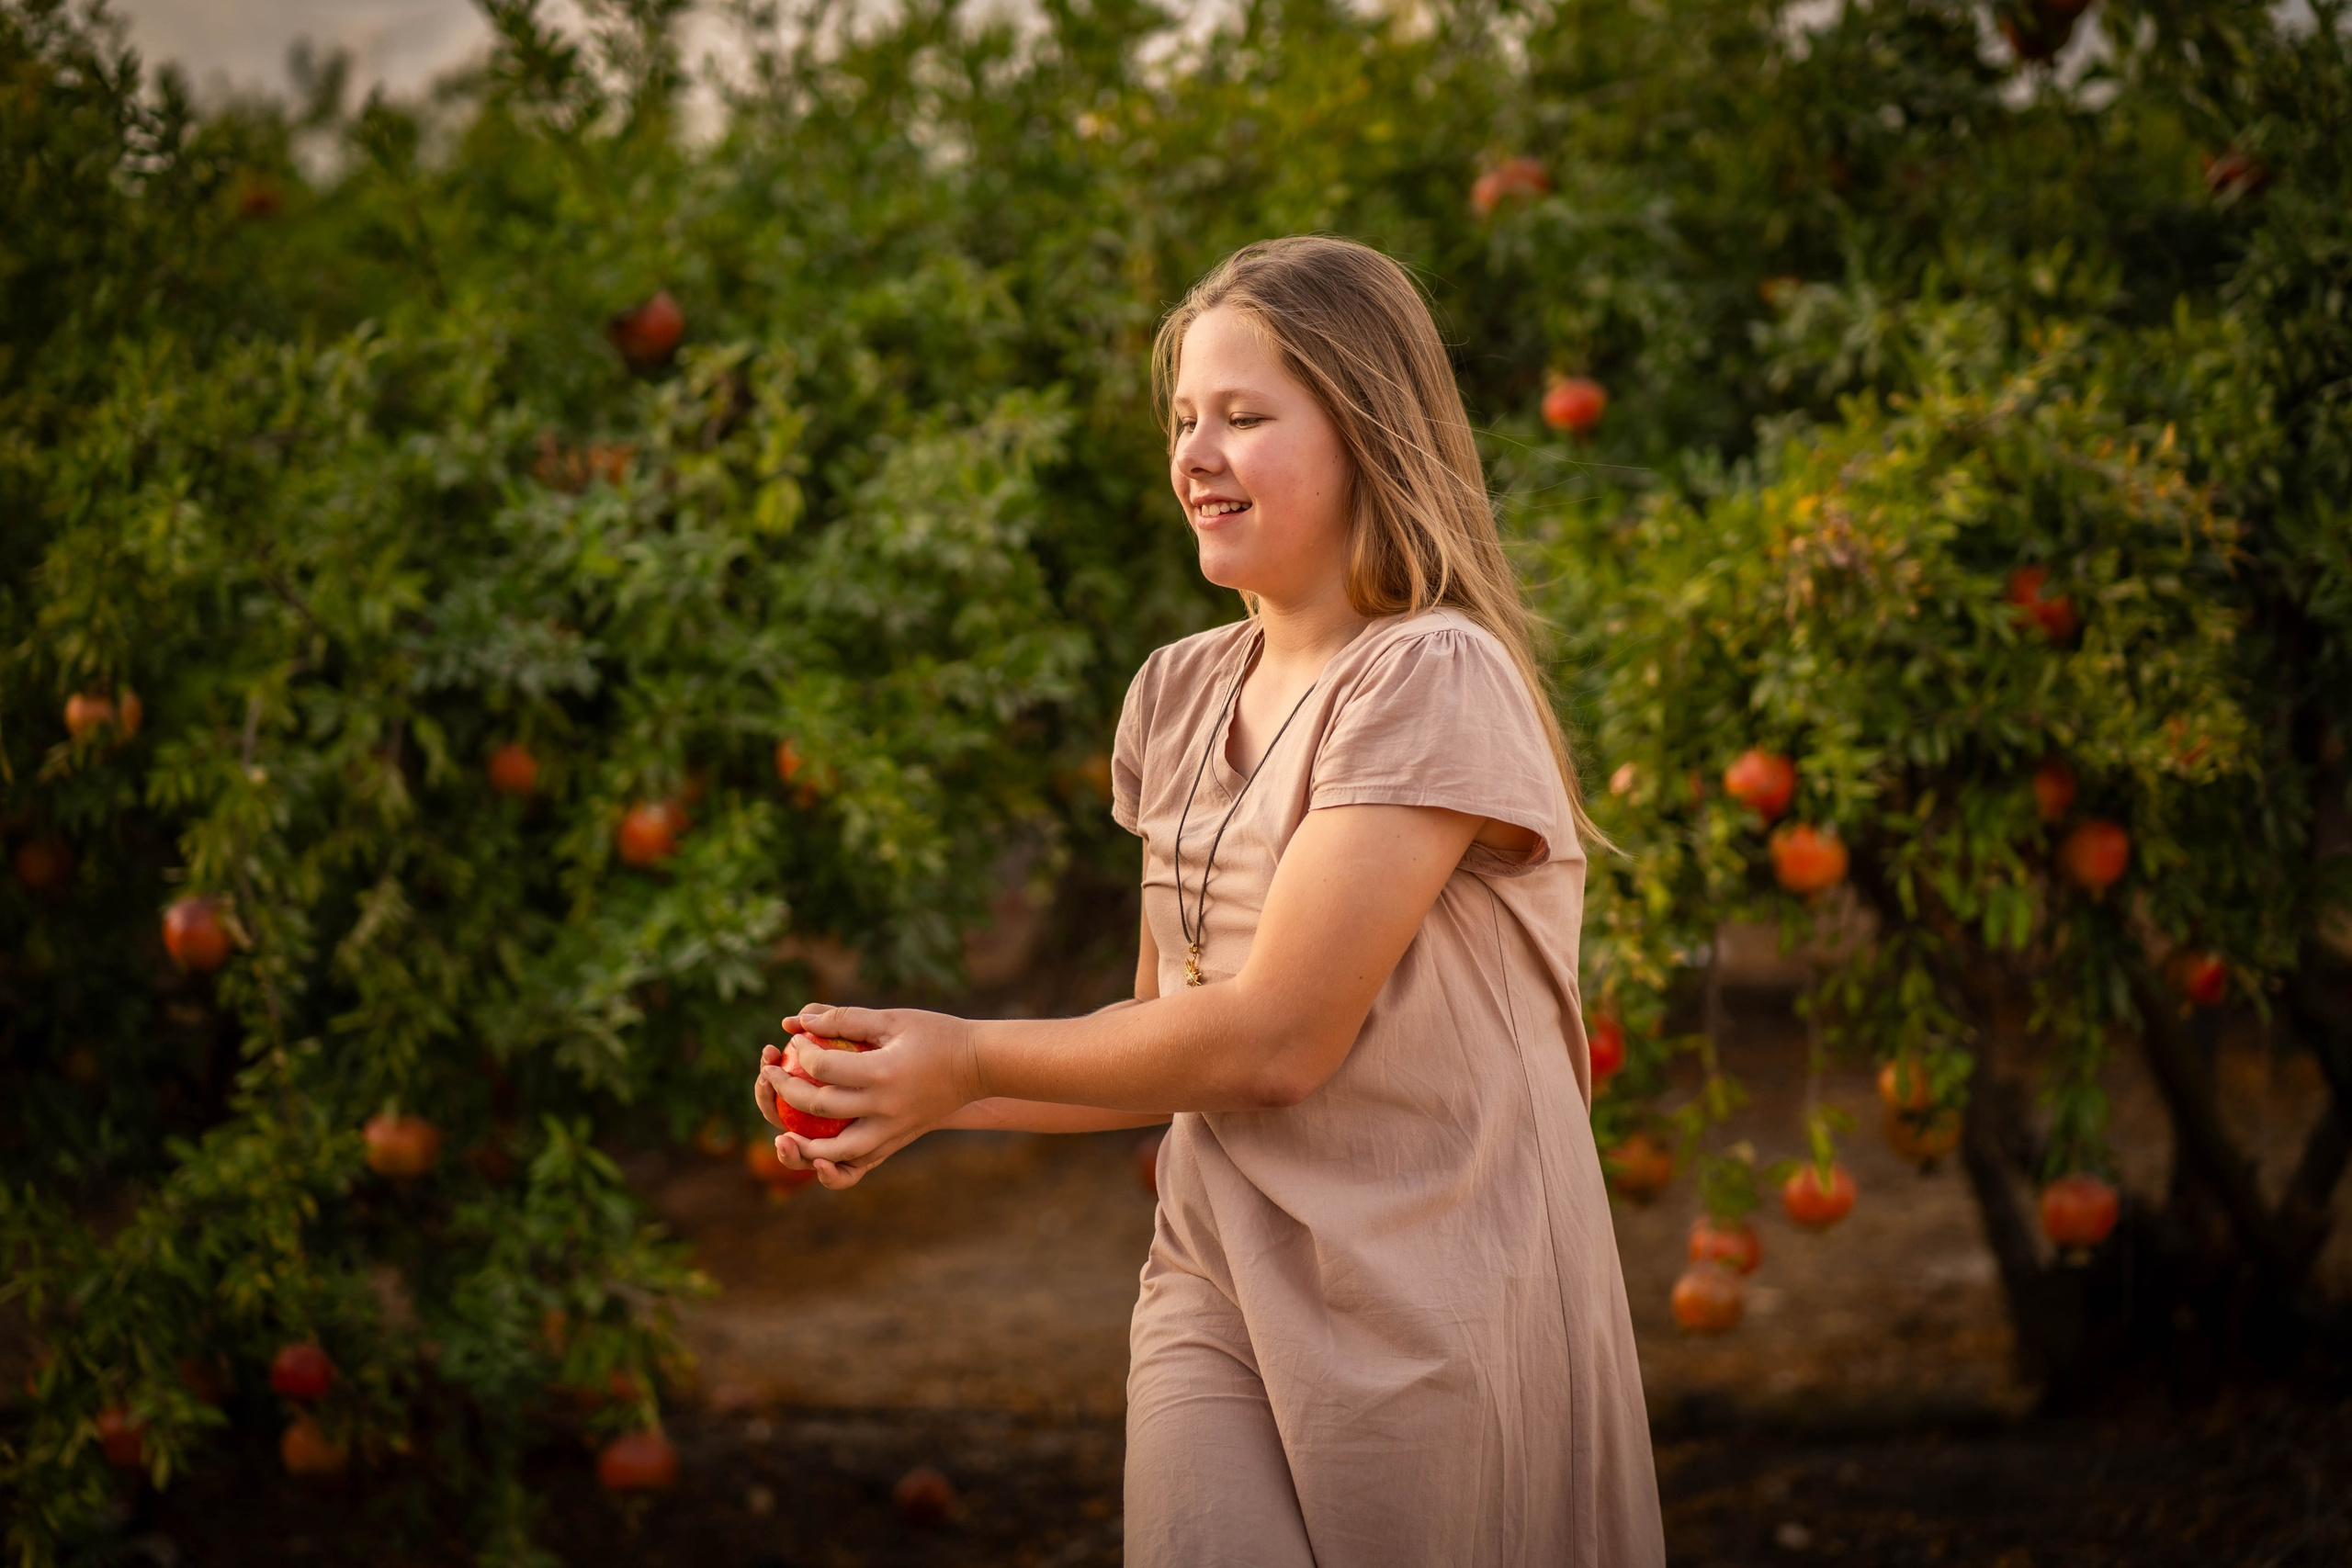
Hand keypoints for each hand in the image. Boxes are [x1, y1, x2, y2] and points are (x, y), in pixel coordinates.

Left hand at [754, 1004, 981, 1189]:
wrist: (979, 1066)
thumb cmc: (936, 1035)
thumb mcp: (892, 1018)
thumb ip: (845, 1018)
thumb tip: (798, 1019)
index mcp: (883, 1073)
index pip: (824, 1068)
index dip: (801, 1052)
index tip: (795, 1041)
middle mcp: (885, 1108)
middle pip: (820, 1109)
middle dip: (785, 1090)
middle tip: (770, 1072)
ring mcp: (892, 1131)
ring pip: (836, 1153)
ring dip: (802, 1146)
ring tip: (782, 1133)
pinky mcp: (897, 1142)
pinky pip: (860, 1165)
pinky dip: (834, 1168)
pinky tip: (815, 1156)